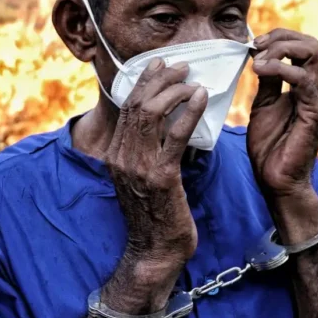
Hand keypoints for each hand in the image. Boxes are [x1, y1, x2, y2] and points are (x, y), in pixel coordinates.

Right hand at [105, 58, 207, 269]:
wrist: (154, 252)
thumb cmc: (155, 215)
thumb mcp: (142, 178)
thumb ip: (147, 152)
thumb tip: (167, 125)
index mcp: (116, 154)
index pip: (127, 106)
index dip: (144, 80)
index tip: (161, 64)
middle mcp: (122, 156)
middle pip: (137, 103)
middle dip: (160, 78)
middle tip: (182, 66)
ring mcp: (138, 166)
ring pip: (150, 112)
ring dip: (174, 90)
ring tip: (193, 81)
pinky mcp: (160, 177)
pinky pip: (174, 135)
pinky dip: (188, 112)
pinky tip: (201, 99)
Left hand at [247, 29, 317, 198]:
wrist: (275, 179)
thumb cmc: (270, 145)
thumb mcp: (264, 104)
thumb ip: (267, 80)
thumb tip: (260, 55)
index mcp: (307, 85)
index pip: (302, 45)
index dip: (278, 37)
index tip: (253, 44)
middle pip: (310, 44)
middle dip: (280, 38)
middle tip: (256, 47)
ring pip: (311, 54)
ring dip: (280, 51)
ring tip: (258, 62)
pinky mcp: (316, 113)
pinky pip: (304, 80)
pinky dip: (281, 69)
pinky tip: (261, 72)